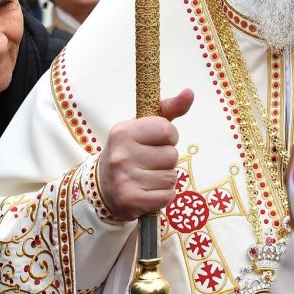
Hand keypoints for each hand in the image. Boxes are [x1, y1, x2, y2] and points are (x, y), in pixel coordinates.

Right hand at [100, 89, 193, 220]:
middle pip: (172, 155)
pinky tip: (147, 192)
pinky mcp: (130, 201)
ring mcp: (124, 179)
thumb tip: (190, 92)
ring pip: (171, 177)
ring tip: (146, 178)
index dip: (168, 137)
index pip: (167, 130)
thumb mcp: (143, 127)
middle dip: (166, 160)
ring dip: (165, 179)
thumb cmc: (130, 151)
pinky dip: (163, 196)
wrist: (103, 188)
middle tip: (148, 163)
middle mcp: (121, 155)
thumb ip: (168, 109)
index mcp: (123, 132)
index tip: (155, 142)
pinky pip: (168, 196)